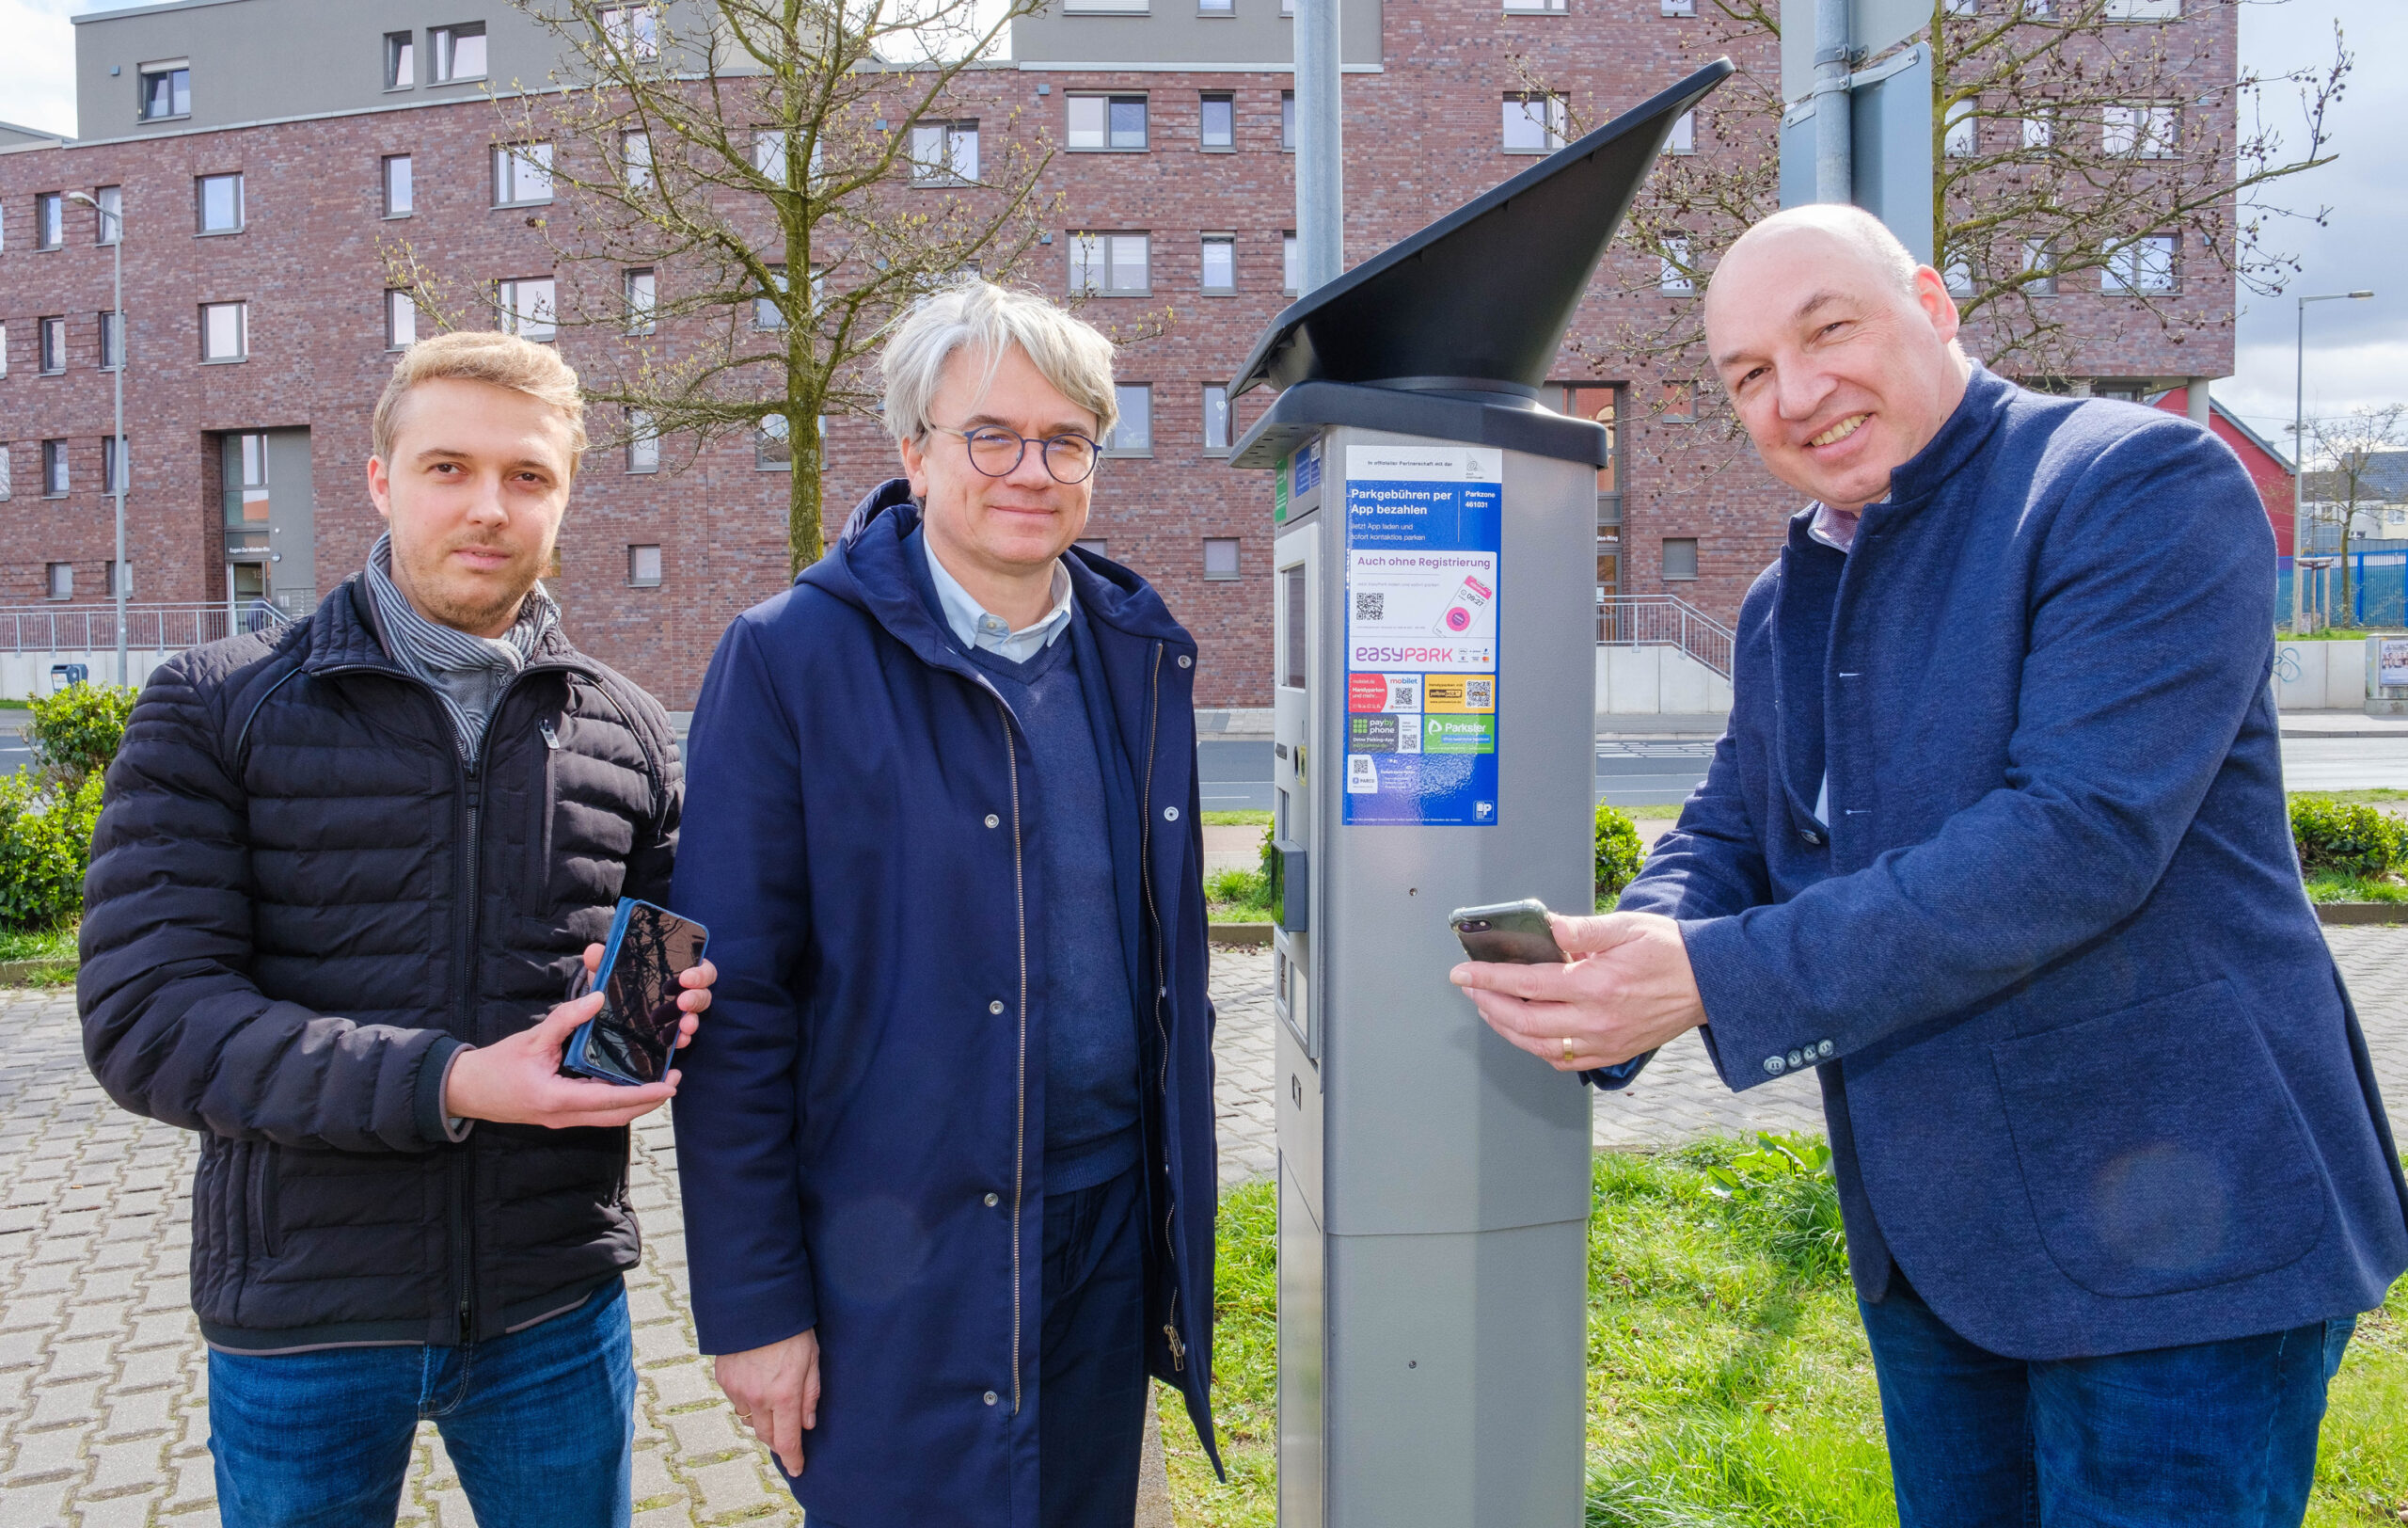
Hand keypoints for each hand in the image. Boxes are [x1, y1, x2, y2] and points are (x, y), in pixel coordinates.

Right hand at [441, 943, 716, 1127]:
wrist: (466, 1090)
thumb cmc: (496, 1066)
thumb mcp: (532, 1038)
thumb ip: (565, 1019)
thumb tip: (597, 997)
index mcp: (557, 1099)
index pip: (610, 1101)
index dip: (643, 1094)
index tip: (670, 1086)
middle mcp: (563, 1116)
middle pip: (617, 1116)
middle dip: (649, 1102)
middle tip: (674, 1080)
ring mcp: (562, 1119)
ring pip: (608, 1118)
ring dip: (635, 1103)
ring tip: (659, 1081)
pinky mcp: (559, 1115)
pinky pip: (595, 1112)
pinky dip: (617, 1101)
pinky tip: (628, 1083)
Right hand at [718, 1329, 819, 1477]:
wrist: (755, 1305)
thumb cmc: (790, 1329)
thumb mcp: (812, 1360)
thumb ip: (810, 1395)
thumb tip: (808, 1424)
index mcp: (785, 1395)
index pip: (788, 1440)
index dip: (793, 1459)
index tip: (797, 1470)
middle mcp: (759, 1398)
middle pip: (766, 1436)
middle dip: (778, 1441)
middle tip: (788, 1438)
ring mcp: (738, 1390)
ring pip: (750, 1420)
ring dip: (762, 1420)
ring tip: (773, 1405)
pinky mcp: (724, 1380)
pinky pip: (737, 1402)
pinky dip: (748, 1401)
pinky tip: (757, 1384)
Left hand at [1449, 912, 1706, 1070]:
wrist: (1711, 983)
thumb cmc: (1670, 950)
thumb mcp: (1626, 926)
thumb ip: (1581, 930)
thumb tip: (1545, 927)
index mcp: (1597, 985)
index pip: (1527, 985)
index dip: (1488, 979)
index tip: (1463, 973)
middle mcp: (1597, 1020)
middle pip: (1525, 1022)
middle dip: (1488, 1004)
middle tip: (1470, 988)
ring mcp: (1604, 1043)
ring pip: (1539, 1047)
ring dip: (1506, 1029)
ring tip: (1489, 1007)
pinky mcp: (1613, 1054)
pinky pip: (1564, 1060)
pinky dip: (1536, 1048)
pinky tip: (1525, 1031)